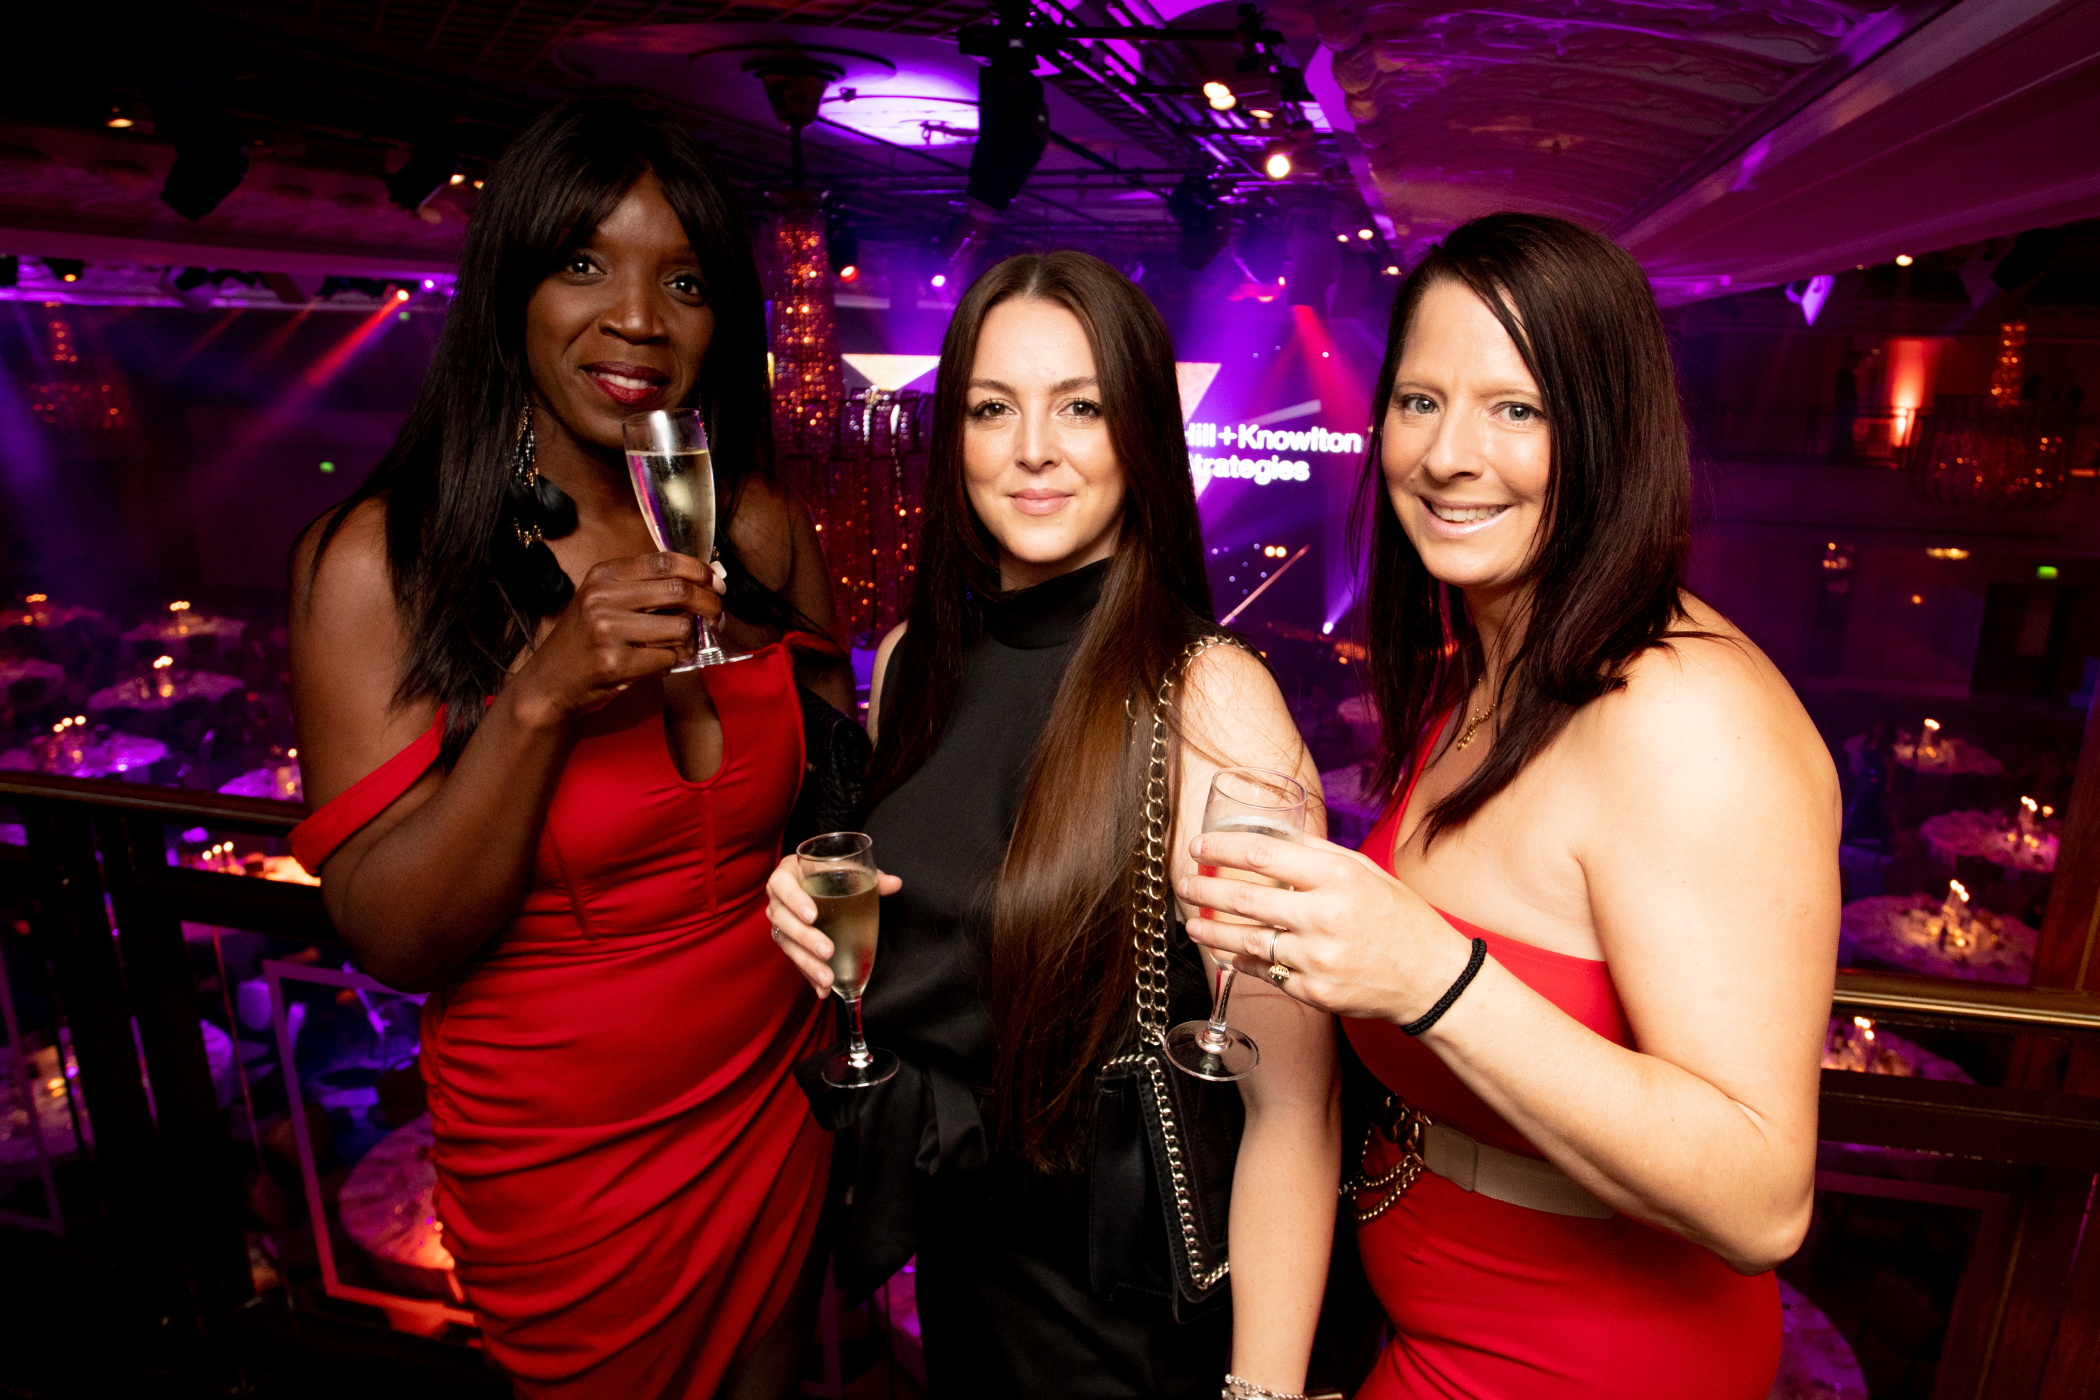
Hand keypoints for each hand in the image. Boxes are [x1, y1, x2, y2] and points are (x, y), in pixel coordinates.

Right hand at [508, 552, 724, 726]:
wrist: (549, 682)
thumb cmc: (586, 640)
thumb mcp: (606, 600)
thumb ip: (652, 587)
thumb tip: (714, 575)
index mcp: (604, 575)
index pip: (665, 561)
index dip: (699, 570)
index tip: (716, 583)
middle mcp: (603, 597)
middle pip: (679, 591)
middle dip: (709, 604)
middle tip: (717, 617)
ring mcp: (607, 630)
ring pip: (680, 628)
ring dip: (688, 641)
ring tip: (677, 648)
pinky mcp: (614, 662)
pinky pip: (668, 659)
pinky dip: (672, 663)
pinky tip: (656, 663)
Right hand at [765, 854, 902, 996]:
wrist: (815, 882)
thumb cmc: (827, 872)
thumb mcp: (845, 869)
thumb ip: (868, 876)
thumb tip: (895, 883)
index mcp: (787, 874)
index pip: (781, 885)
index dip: (794, 900)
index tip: (812, 916)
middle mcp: (778, 900)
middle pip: (783, 920)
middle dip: (805, 938)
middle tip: (827, 951)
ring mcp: (781, 923)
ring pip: (787, 945)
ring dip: (807, 963)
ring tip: (827, 978)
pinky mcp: (788, 943)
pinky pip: (796, 961)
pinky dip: (810, 976)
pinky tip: (823, 990)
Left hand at [1177, 830, 1474, 1026]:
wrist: (1431, 979)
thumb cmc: (1399, 919)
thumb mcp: (1366, 873)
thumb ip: (1319, 855)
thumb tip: (1272, 837)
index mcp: (1338, 877)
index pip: (1264, 854)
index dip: (1223, 848)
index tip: (1200, 846)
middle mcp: (1324, 916)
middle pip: (1245, 898)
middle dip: (1205, 889)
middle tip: (1184, 882)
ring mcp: (1317, 958)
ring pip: (1246, 940)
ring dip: (1210, 930)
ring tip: (1191, 922)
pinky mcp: (1312, 992)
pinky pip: (1264, 972)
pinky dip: (1239, 960)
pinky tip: (1222, 950)